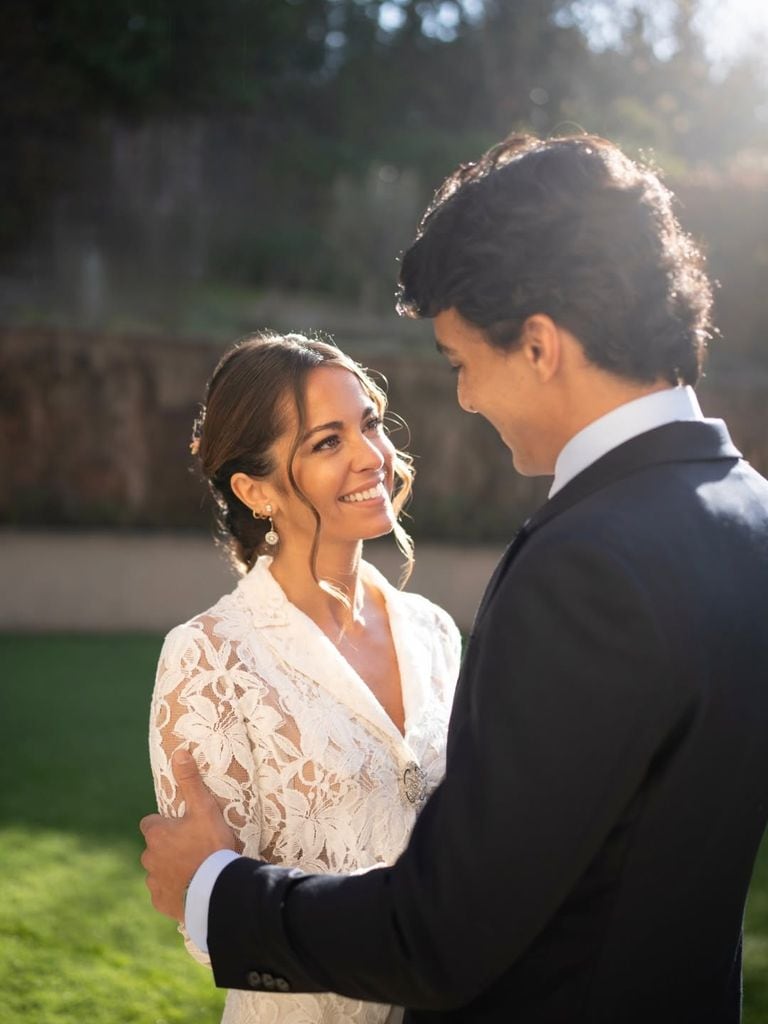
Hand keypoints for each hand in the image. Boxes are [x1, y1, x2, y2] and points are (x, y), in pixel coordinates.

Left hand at [140, 749, 235, 921]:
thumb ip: (191, 781)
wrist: (216, 890)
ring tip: (195, 870)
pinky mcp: (161, 903)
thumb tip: (179, 752)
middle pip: (154, 848)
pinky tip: (191, 888)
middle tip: (193, 848)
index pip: (150, 823)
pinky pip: (164, 894)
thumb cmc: (210, 846)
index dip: (164, 824)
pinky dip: (174, 891)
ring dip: (171, 869)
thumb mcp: (204, 809)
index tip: (182, 826)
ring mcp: (154, 882)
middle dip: (167, 847)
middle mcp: (149, 858)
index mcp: (156, 835)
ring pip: (158, 871)